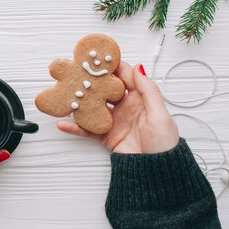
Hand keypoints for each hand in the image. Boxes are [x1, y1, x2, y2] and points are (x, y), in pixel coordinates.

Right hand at [58, 62, 178, 153]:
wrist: (156, 171)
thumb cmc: (164, 143)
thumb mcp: (159, 114)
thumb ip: (148, 90)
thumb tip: (138, 68)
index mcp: (140, 98)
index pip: (123, 76)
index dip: (111, 66)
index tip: (98, 57)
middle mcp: (125, 106)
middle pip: (104, 89)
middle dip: (91, 80)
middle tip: (75, 72)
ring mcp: (113, 120)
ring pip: (92, 107)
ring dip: (80, 101)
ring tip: (65, 95)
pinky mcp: (105, 136)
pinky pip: (87, 129)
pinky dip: (75, 126)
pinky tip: (64, 123)